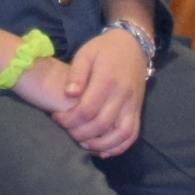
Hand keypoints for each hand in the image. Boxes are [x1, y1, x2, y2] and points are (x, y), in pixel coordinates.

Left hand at [35, 29, 149, 157]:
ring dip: (101, 144)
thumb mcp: (85, 53)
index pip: (87, 110)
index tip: (56, 117)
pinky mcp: (138, 110)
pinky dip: (118, 146)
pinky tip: (102, 150)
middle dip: (79, 133)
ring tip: (83, 143)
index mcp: (107, 80)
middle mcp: (123, 95)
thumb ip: (76, 74)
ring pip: (121, 134)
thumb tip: (69, 95)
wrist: (133, 44)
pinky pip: (132, 134)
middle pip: (101, 125)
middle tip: (66, 130)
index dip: (69, 119)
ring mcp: (133, 104)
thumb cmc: (104, 49)